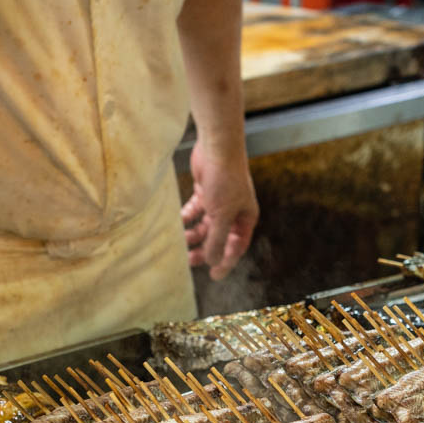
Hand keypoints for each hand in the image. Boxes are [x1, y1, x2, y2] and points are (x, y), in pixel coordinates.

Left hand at [181, 141, 257, 280]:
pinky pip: (195, 211)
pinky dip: (187, 218)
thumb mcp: (222, 215)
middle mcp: (234, 212)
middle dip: (205, 249)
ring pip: (205, 226)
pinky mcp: (205, 192)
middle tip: (189, 260)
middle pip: (219, 239)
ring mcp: (219, 202)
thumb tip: (214, 261)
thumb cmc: (225, 179)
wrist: (217, 147)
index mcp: (246, 218)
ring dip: (194, 236)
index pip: (237, 247)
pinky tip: (177, 224)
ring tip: (180, 243)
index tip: (213, 275)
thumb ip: (218, 239)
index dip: (226, 261)